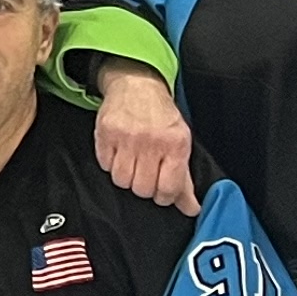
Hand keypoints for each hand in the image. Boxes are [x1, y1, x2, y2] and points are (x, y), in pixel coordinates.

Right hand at [88, 60, 197, 215]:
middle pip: (142, 189)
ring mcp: (126, 137)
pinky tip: (119, 151)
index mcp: (176, 145)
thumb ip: (184, 180)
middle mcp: (152, 141)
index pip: (168, 188)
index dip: (163, 196)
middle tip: (146, 173)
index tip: (161, 190)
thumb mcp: (180, 144)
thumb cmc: (161, 118)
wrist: (137, 86)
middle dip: (144, 186)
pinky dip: (111, 163)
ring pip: (121, 180)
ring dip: (126, 176)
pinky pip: (105, 166)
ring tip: (132, 162)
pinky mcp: (105, 134)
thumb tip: (191, 209)